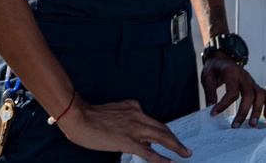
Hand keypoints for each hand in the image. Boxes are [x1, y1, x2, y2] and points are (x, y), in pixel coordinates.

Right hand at [58, 96, 190, 161]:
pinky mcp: (128, 141)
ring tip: (186, 154)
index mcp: (134, 107)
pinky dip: (162, 159)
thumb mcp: (114, 112)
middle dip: (175, 140)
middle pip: (163, 129)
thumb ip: (126, 117)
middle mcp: (138, 115)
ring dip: (175, 147)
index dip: (165, 132)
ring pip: (161, 138)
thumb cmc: (91, 116)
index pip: (154, 122)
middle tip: (186, 150)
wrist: (79, 116)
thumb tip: (134, 128)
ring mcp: (134, 128)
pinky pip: (149, 152)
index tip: (172, 140)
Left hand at [200, 53, 265, 126]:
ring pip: (260, 95)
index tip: (213, 114)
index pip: (232, 92)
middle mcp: (244, 76)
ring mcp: (251, 80)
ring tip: (252, 124)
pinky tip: (265, 115)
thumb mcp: (207, 77)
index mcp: (232, 73)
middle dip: (243, 112)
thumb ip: (210, 92)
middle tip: (236, 126)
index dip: (223, 105)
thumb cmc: (214, 68)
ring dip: (257, 110)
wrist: (222, 58)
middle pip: (249, 95)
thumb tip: (211, 108)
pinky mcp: (254, 85)